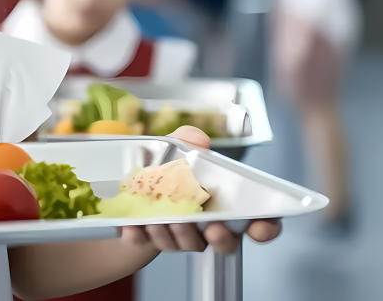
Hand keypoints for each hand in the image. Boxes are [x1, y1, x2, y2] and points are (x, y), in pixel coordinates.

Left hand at [120, 126, 281, 254]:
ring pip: (187, 243)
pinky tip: (132, 227)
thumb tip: (198, 138)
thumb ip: (185, 139)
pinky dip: (141, 236)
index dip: (265, 226)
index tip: (259, 227)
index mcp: (219, 200)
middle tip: (214, 227)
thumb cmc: (155, 169)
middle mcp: (205, 223)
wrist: (117, 191)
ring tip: (162, 219)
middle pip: (225, 240)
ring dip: (177, 233)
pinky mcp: (150, 242)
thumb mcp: (169, 148)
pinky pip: (148, 244)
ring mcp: (180, 236)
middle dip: (222, 237)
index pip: (255, 219)